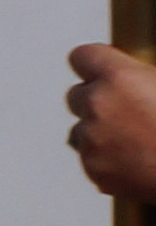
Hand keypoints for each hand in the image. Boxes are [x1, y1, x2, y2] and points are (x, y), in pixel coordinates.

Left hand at [73, 45, 155, 204]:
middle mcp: (98, 105)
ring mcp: (93, 140)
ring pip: (82, 130)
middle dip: (97, 101)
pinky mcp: (94, 169)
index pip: (83, 56)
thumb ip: (147, 77)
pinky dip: (107, 160)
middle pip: (77, 94)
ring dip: (100, 133)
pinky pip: (91, 159)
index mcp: (120, 77)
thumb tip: (140, 79)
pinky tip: (136, 161)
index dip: (95, 64)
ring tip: (136, 141)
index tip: (103, 70)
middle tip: (128, 112)